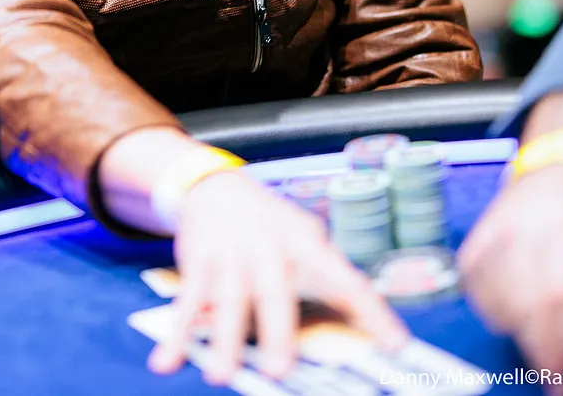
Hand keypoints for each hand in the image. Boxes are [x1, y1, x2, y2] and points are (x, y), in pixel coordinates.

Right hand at [149, 169, 407, 385]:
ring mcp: (232, 256)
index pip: (345, 281)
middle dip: (275, 333)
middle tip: (278, 371)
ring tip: (220, 375)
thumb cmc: (272, 225)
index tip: (396, 345)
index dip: (372, 312)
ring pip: (228, 302)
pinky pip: (187, 303)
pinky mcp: (199, 263)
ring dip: (223, 339)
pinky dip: (175, 334)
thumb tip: (362, 323)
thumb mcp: (306, 238)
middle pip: (274, 295)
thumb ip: (327, 277)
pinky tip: (167, 362)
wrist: (217, 186)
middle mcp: (270, 250)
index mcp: (308, 245)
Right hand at [458, 164, 562, 393]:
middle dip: (547, 354)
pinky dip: (498, 318)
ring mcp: (491, 236)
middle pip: (529, 305)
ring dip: (524, 339)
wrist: (555, 171)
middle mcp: (523, 230)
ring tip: (547, 350)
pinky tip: (520, 319)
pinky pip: (478, 296)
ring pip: (501, 305)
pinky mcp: (471, 246)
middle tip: (561, 384)